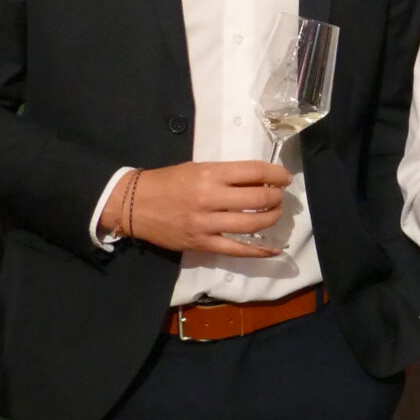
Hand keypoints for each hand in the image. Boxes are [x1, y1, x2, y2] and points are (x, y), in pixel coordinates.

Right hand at [108, 161, 287, 256]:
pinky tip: (273, 249)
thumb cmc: (167, 182)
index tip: (284, 177)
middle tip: (279, 196)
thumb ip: (226, 174)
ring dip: (271, 218)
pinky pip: (237, 250)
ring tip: (275, 213)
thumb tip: (258, 179)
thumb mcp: (197, 168)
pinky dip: (259, 251)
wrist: (134, 204)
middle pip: (258, 198)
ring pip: (252, 223)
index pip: (254, 172)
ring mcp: (207, 224)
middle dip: (276, 197)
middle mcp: (210, 198)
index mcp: (209, 174)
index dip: (276, 175)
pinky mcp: (203, 244)